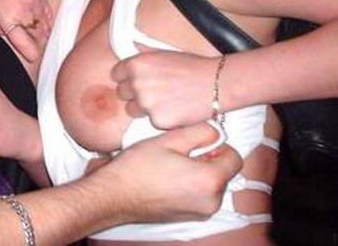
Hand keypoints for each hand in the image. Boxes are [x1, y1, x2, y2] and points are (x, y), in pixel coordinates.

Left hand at [0, 0, 51, 62]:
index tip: (32, 56)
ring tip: (40, 35)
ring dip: (43, 32)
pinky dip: (47, 18)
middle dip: (37, 43)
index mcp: (8, 18)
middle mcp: (24, 11)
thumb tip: (11, 37)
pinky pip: (48, 11)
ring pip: (46, 24)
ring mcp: (35, 0)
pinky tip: (44, 21)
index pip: (24, 43)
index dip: (30, 53)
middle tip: (35, 46)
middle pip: (38, 36)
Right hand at [89, 123, 240, 223]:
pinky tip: (168, 178)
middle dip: (208, 159)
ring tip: (171, 165)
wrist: (114, 195)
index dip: (218, 145)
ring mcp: (201, 212)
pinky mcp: (189, 217)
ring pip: (212, 184)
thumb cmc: (139, 166)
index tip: (197, 142)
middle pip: (224, 172)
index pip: (235, 157)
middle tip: (180, 152)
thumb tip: (215, 132)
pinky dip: (191, 185)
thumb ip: (200, 132)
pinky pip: (201, 196)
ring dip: (199, 172)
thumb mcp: (169, 140)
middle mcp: (211, 201)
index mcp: (210, 180)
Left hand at [111, 50, 217, 128]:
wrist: (216, 83)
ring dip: (143, 107)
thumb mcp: (161, 54)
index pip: (116, 74)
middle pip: (122, 93)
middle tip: (154, 91)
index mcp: (135, 64)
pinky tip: (174, 109)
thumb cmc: (191, 66)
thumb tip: (127, 59)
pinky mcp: (157, 121)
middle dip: (134, 93)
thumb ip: (141, 58)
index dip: (126, 77)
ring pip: (132, 109)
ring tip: (165, 100)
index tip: (136, 79)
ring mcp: (145, 104)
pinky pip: (150, 121)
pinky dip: (160, 118)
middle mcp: (136, 83)